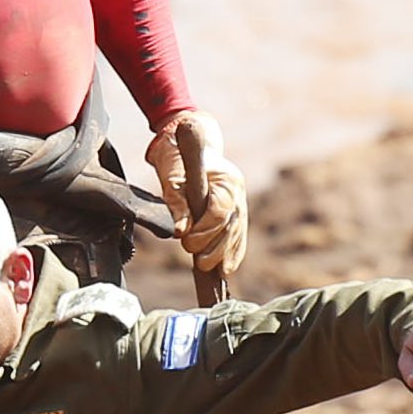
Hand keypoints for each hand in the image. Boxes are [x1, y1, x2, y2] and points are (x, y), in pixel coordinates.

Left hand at [153, 109, 247, 283]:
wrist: (190, 144)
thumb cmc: (178, 159)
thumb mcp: (172, 179)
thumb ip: (177, 204)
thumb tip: (180, 231)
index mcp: (226, 179)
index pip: (221, 210)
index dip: (206, 230)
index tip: (187, 242)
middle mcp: (238, 191)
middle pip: (232, 226)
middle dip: (216, 247)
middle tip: (198, 261)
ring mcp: (240, 201)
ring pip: (237, 233)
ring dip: (225, 254)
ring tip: (211, 269)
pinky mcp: (236, 212)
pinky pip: (238, 235)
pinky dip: (233, 252)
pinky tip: (227, 268)